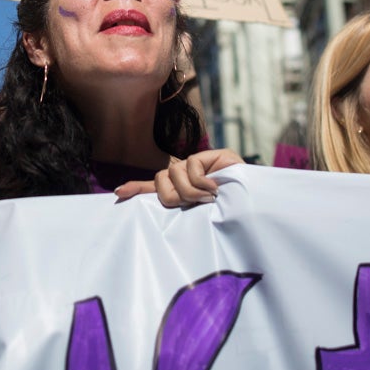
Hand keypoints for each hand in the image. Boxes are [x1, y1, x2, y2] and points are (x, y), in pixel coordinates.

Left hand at [115, 149, 244, 207]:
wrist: (251, 207)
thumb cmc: (224, 214)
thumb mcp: (193, 214)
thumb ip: (173, 206)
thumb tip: (146, 207)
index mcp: (181, 190)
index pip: (154, 187)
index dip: (136, 188)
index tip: (119, 193)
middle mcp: (185, 176)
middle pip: (161, 183)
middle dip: (174, 198)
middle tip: (194, 205)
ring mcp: (197, 165)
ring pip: (173, 175)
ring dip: (191, 192)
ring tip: (209, 198)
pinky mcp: (210, 155)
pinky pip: (190, 167)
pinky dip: (201, 181)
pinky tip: (215, 187)